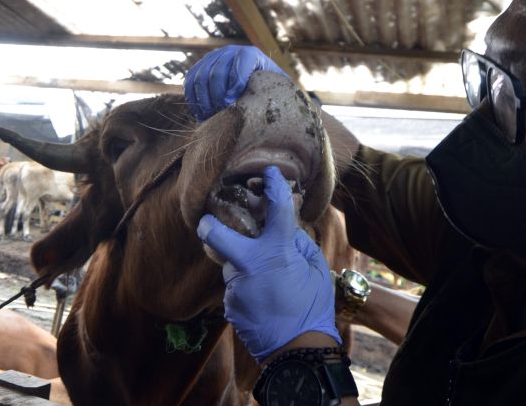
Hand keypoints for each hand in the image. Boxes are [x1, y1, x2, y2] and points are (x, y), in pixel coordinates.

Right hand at [184, 45, 286, 120]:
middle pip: (217, 72)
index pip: (240, 64)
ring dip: (204, 100)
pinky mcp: (200, 67)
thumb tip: (270, 107)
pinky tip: (202, 114)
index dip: (235, 84)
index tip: (232, 103)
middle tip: (221, 114)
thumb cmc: (268, 91)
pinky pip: (190, 82)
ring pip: (201, 77)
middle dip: (217, 96)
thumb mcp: (275, 90)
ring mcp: (213, 57)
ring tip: (210, 117)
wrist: (255, 85)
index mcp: (251, 55)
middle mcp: (230, 52)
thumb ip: (274, 94)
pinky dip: (193, 99)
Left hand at [197, 166, 339, 361]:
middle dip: (210, 225)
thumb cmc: (312, 308)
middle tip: (209, 221)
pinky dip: (247, 287)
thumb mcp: (316, 270)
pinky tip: (263, 300)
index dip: (273, 186)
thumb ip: (299, 244)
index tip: (268, 173)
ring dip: (245, 266)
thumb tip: (288, 229)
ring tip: (267, 282)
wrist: (296, 352)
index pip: (276, 209)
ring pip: (233, 265)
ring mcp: (235, 287)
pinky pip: (236, 287)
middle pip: (217, 235)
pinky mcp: (229, 306)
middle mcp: (248, 265)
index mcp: (276, 251)